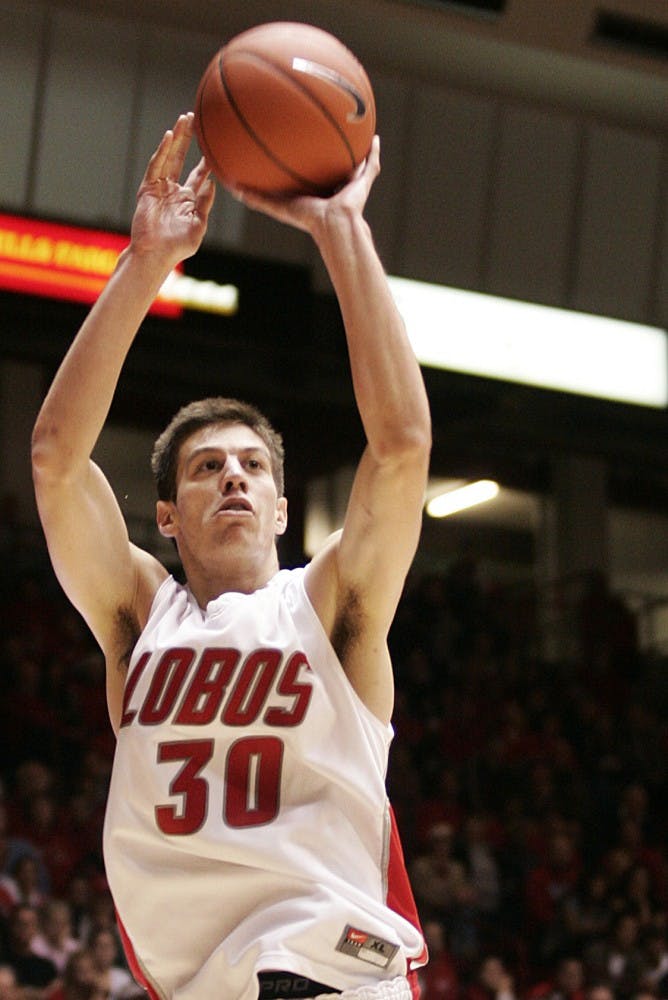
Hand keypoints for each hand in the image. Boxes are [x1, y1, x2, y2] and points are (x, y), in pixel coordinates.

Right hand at [130, 113, 215, 264]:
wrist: (155, 254)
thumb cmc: (178, 246)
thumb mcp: (198, 225)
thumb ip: (205, 204)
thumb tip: (212, 183)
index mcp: (187, 200)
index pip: (198, 175)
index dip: (205, 160)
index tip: (215, 144)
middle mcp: (173, 190)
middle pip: (181, 158)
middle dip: (188, 139)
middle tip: (195, 119)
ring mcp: (159, 188)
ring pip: (169, 157)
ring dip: (176, 138)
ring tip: (184, 120)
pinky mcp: (148, 188)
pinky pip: (156, 165)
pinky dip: (162, 151)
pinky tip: (169, 136)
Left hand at [229, 135, 380, 236]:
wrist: (333, 225)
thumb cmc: (307, 218)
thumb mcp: (277, 206)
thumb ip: (257, 198)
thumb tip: (232, 189)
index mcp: (315, 190)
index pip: (309, 170)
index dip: (305, 158)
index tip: (297, 141)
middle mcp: (333, 185)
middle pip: (332, 162)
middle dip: (329, 149)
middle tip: (323, 128)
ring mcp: (350, 183)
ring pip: (353, 162)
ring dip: (354, 149)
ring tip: (356, 126)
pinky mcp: (364, 182)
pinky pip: (371, 164)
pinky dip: (374, 152)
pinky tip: (375, 137)